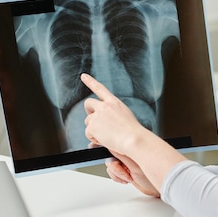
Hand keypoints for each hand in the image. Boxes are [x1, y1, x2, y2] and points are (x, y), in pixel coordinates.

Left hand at [82, 72, 184, 194]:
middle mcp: (105, 106)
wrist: (134, 139)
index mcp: (115, 102)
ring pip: (88, 122)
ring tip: (108, 136)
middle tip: (94, 121)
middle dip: (89, 111)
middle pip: (88, 103)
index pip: (100, 89)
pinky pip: (88, 134)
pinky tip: (105, 140)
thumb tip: (100, 129)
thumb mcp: (125, 120)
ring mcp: (97, 115)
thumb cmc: (133, 134)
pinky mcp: (92, 125)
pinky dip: (95, 139)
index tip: (83, 76)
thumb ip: (112, 119)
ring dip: (94, 129)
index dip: (90, 81)